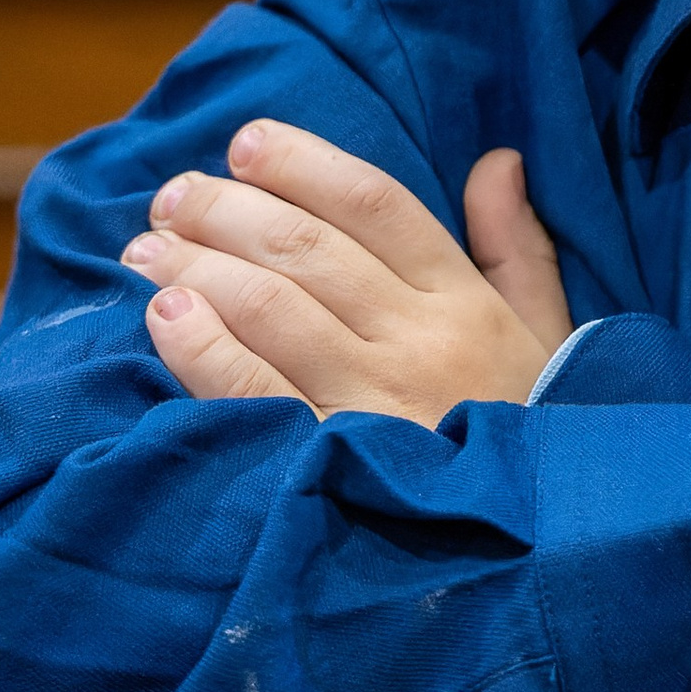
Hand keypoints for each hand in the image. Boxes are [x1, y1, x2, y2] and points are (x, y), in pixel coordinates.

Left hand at [125, 122, 573, 422]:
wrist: (532, 550)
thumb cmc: (523, 430)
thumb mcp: (542, 333)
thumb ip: (517, 245)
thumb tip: (498, 159)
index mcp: (464, 302)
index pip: (375, 205)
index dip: (305, 165)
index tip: (247, 142)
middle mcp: (417, 342)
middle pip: (306, 248)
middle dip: (228, 209)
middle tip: (173, 195)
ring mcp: (371, 401)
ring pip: (269, 305)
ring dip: (197, 266)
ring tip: (148, 249)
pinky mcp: (328, 459)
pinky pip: (252, 388)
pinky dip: (201, 345)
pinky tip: (164, 315)